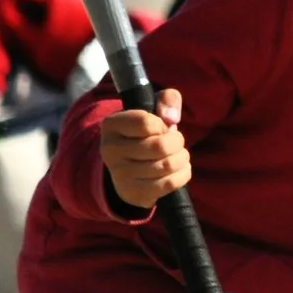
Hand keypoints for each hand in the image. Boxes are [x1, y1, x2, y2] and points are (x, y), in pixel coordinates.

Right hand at [102, 87, 190, 210]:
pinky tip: (178, 169)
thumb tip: (171, 118)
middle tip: (174, 142)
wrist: (132, 164)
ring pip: (167, 166)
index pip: (146, 123)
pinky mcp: (134, 193)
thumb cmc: (147, 131)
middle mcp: (110, 150)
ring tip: (177, 155)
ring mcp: (120, 175)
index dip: (162, 124)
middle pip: (160, 146)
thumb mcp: (155, 106)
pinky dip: (183, 174)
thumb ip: (168, 99)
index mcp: (111, 125)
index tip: (161, 127)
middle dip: (177, 142)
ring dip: (182, 158)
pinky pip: (169, 183)